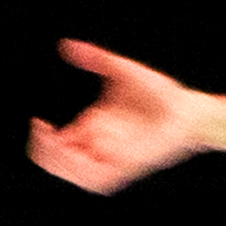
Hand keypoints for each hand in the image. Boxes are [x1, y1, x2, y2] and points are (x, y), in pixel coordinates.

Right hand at [26, 38, 210, 191]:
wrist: (188, 110)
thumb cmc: (160, 91)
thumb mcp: (121, 70)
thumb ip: (94, 58)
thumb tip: (65, 45)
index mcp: (93, 126)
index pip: (56, 142)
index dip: (41, 138)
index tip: (38, 122)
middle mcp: (98, 145)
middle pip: (59, 161)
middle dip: (44, 150)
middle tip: (43, 132)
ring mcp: (111, 158)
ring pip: (74, 173)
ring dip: (59, 161)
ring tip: (56, 142)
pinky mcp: (125, 168)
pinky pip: (96, 179)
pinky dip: (81, 171)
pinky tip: (77, 152)